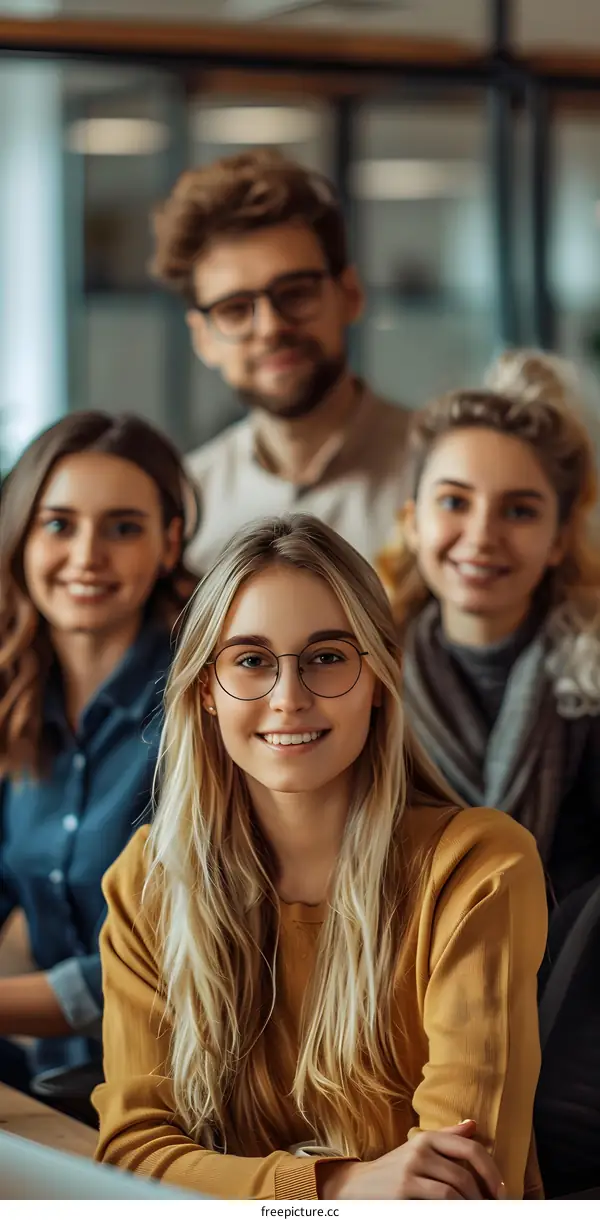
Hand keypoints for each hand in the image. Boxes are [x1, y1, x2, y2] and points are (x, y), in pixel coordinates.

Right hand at [320, 1121, 505, 1200]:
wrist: (356, 1187)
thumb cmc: (393, 1170)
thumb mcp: (418, 1149)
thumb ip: (446, 1137)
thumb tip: (473, 1124)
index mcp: (428, 1138)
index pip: (470, 1148)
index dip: (491, 1171)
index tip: (501, 1190)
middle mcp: (419, 1150)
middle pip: (464, 1175)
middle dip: (483, 1197)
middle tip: (492, 1210)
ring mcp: (410, 1172)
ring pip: (453, 1193)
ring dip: (470, 1207)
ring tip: (476, 1214)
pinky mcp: (402, 1193)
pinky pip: (438, 1205)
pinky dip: (453, 1211)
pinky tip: (457, 1214)